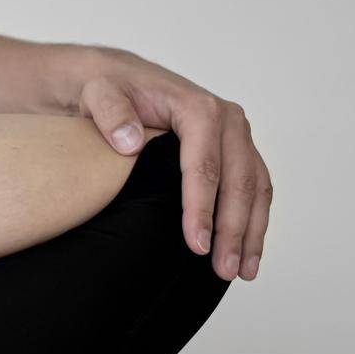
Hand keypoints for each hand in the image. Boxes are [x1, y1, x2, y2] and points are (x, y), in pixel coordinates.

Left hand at [74, 48, 272, 280]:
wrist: (119, 81)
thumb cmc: (110, 91)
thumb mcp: (99, 93)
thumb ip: (111, 113)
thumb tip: (129, 143)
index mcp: (198, 109)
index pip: (204, 166)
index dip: (202, 208)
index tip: (197, 245)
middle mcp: (227, 120)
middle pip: (238, 181)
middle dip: (232, 230)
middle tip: (221, 270)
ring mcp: (236, 137)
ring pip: (255, 188)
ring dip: (251, 232)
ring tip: (241, 272)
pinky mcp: (236, 151)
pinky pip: (254, 187)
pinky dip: (254, 220)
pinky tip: (246, 252)